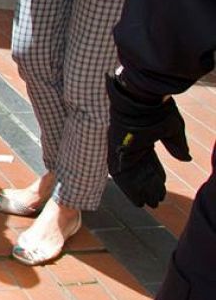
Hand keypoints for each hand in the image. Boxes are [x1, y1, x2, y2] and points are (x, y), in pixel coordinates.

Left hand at [106, 75, 191, 207]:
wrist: (141, 96)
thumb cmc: (158, 109)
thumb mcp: (172, 129)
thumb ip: (176, 145)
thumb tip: (186, 158)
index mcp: (144, 138)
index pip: (149, 162)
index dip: (156, 177)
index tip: (162, 189)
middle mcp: (132, 144)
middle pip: (140, 171)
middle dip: (147, 187)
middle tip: (154, 201)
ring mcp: (122, 146)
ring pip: (130, 175)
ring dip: (138, 191)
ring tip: (147, 204)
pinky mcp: (114, 148)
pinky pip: (119, 172)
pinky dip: (128, 187)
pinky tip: (136, 198)